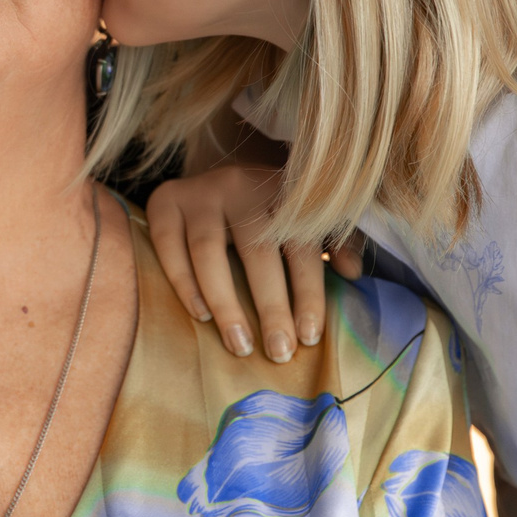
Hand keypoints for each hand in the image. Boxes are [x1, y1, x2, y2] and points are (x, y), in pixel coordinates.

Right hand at [145, 164, 351, 362]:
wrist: (210, 164)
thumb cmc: (265, 207)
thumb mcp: (302, 216)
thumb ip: (332, 241)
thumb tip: (353, 273)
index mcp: (282, 191)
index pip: (301, 245)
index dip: (308, 292)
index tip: (309, 337)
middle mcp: (241, 185)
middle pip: (258, 251)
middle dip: (271, 307)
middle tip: (279, 352)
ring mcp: (199, 191)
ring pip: (209, 251)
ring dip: (226, 303)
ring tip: (241, 345)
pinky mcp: (163, 200)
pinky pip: (169, 245)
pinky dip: (183, 281)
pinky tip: (200, 315)